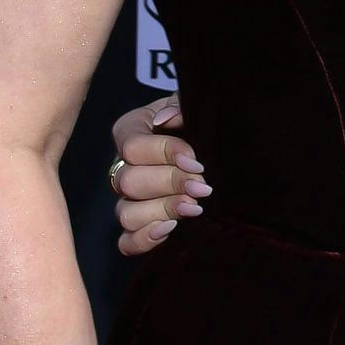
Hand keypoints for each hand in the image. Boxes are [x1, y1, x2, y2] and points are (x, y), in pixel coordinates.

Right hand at [108, 98, 209, 255]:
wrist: (219, 142)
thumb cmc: (201, 119)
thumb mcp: (194, 103)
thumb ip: (180, 105)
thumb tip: (165, 120)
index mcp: (132, 130)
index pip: (132, 146)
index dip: (164, 154)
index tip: (196, 161)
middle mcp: (124, 165)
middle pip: (129, 181)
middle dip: (170, 184)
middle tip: (202, 186)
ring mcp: (128, 198)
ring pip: (126, 212)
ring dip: (161, 211)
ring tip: (194, 208)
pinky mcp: (139, 224)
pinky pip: (127, 241)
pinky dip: (144, 239)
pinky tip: (170, 229)